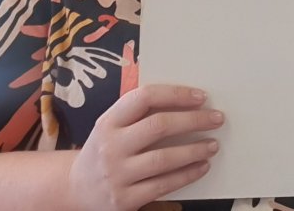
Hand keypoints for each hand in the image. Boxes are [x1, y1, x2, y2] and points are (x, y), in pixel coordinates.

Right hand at [68, 84, 224, 209]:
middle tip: (217, 118)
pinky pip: (164, 185)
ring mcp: (117, 174)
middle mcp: (111, 146)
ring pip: (164, 158)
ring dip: (195, 150)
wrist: (76, 189)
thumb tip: (186, 100)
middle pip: (158, 126)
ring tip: (213, 145)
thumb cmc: (105, 150)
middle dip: (194, 121)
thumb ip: (139, 114)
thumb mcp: (111, 127)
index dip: (176, 94)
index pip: (144, 98)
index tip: (201, 96)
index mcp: (108, 122)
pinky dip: (188, 174)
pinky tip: (202, 166)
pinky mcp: (125, 199)